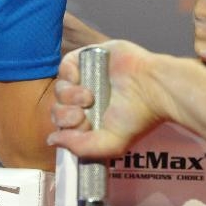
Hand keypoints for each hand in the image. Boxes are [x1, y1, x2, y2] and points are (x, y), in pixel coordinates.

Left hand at [48, 40, 161, 159]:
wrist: (154, 88)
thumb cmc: (138, 117)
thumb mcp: (110, 144)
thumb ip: (80, 147)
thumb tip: (52, 140)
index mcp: (92, 118)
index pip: (64, 123)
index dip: (66, 127)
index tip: (83, 126)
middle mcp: (88, 98)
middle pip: (59, 106)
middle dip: (65, 114)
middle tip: (82, 114)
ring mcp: (88, 77)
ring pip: (60, 88)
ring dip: (68, 95)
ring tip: (88, 97)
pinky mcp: (90, 57)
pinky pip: (65, 65)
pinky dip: (68, 74)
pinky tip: (81, 81)